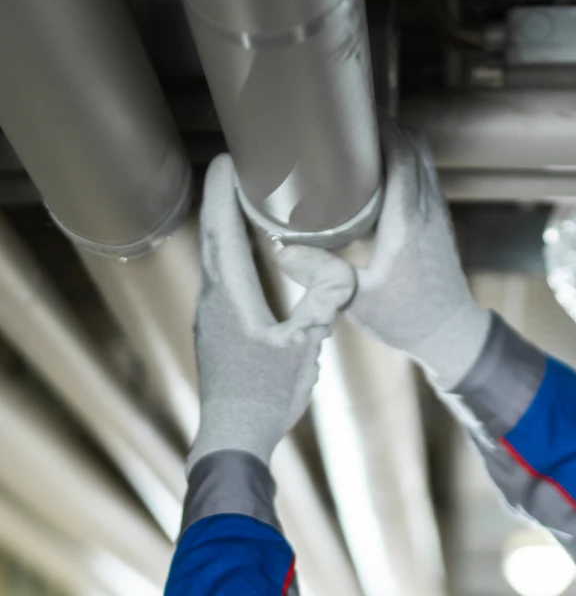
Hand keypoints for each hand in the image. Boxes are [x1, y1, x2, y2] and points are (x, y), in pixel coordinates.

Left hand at [186, 155, 355, 474]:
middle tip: (235, 173)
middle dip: (221, 202)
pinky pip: (221, 282)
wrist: (234, 435)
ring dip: (224, 230)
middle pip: (213, 237)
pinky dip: (229, 258)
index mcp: (230, 294)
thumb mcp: (304, 346)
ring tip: (241, 208)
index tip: (226, 160)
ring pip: (214, 260)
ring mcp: (210, 317)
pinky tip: (246, 262)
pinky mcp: (216, 334)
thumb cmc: (265, 394)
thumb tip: (344, 274)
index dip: (221, 191)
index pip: (221, 229)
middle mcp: (212, 299)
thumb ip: (322, 305)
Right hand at [346, 120, 490, 389]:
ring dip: (396, 142)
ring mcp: (436, 213)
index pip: (402, 156)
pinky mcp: (437, 222)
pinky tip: (375, 174)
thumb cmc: (407, 318)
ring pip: (422, 159)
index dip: (381, 128)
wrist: (449, 333)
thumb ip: (320, 273)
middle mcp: (426, 209)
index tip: (351, 115)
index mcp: (407, 222)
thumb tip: (279, 249)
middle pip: (414, 146)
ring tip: (359, 142)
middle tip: (348, 124)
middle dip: (385, 127)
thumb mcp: (357, 299)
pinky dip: (404, 162)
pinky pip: (423, 176)